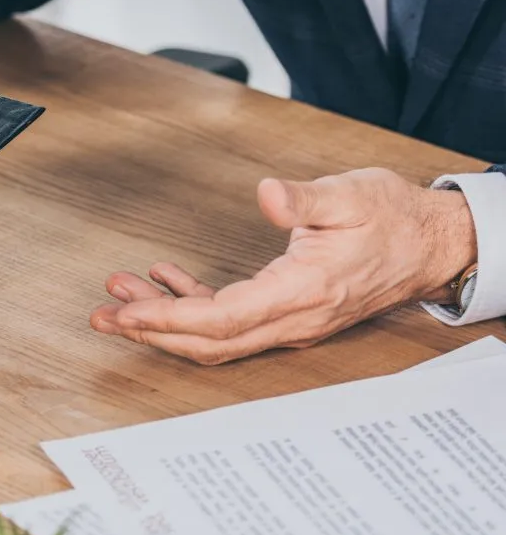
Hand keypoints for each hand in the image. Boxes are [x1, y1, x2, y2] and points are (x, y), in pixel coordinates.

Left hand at [89, 168, 477, 364]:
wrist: (433, 244)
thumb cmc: (394, 218)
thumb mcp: (350, 196)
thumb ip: (304, 199)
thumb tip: (268, 194)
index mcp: (303, 291)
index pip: (221, 318)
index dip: (167, 318)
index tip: (125, 311)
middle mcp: (294, 316)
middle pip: (209, 340)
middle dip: (150, 330)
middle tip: (102, 316)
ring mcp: (291, 320)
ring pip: (216, 335)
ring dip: (164, 318)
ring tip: (120, 294)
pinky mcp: (288, 311)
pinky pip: (231, 320)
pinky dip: (191, 304)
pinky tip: (163, 280)